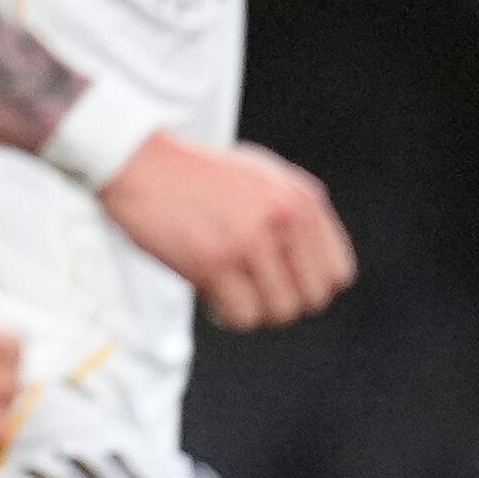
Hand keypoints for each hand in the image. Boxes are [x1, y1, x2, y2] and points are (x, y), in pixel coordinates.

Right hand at [100, 132, 356, 329]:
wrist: (140, 160)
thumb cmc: (199, 174)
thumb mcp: (263, 178)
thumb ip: (295, 215)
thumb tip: (325, 275)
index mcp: (301, 198)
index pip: (338, 273)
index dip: (311, 288)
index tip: (283, 284)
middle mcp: (283, 218)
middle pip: (313, 299)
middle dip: (284, 304)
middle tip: (255, 293)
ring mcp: (249, 240)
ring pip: (279, 312)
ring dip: (255, 313)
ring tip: (232, 294)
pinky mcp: (213, 261)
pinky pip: (242, 316)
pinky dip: (228, 316)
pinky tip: (212, 298)